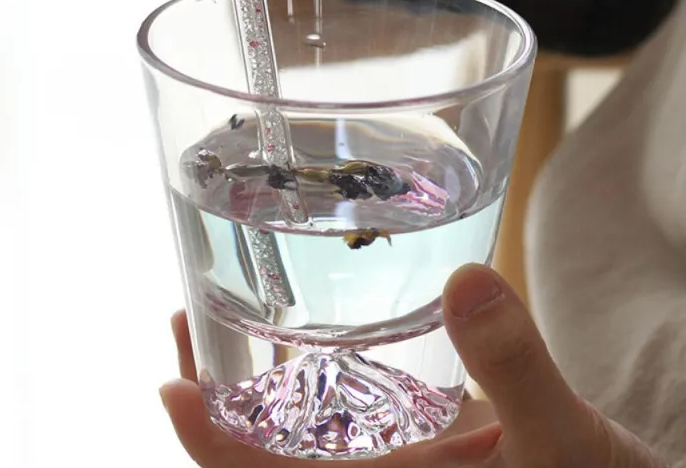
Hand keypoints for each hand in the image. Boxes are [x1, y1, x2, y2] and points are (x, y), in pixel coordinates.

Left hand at [161, 265, 666, 466]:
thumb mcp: (561, 443)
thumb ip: (516, 369)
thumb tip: (467, 282)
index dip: (210, 445)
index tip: (171, 387)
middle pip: (261, 455)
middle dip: (213, 397)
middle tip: (184, 319)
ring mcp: (386, 465)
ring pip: (293, 433)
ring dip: (248, 380)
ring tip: (219, 310)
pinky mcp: (408, 443)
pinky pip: (334, 417)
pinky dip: (303, 377)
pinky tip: (300, 331)